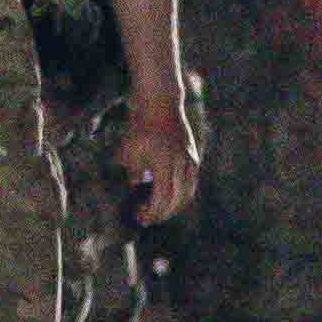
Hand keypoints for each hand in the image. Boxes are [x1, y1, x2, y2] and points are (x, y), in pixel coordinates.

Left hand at [120, 88, 202, 227]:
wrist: (160, 102)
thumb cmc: (140, 126)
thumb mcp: (129, 151)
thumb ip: (132, 173)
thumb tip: (136, 187)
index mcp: (165, 165)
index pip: (162, 199)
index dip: (152, 212)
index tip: (140, 217)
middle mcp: (182, 165)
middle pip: (177, 200)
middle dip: (163, 213)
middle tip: (148, 218)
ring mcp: (191, 161)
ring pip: (188, 193)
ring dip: (174, 206)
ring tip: (159, 210)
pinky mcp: (193, 156)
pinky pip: (191, 182)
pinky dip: (182, 193)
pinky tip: (170, 196)